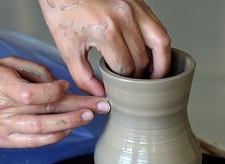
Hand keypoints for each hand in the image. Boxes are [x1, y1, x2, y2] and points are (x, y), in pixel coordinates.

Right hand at [0, 56, 109, 147]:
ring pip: (43, 130)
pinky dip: (56, 137)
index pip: (31, 94)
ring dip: (71, 124)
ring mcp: (5, 129)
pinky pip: (35, 143)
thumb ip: (34, 71)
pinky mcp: (7, 142)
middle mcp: (2, 111)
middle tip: (102, 105)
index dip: (54, 91)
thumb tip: (62, 86)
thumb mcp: (5, 63)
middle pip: (45, 111)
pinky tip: (72, 130)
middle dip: (78, 108)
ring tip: (91, 116)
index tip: (68, 86)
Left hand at [39, 0, 170, 95]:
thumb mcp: (67, 47)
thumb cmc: (63, 9)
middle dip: (138, 77)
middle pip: (142, 60)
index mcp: (106, 30)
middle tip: (131, 84)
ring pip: (161, 43)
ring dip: (161, 64)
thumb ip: (83, 76)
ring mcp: (135, 9)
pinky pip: (159, 28)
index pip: (125, 68)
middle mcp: (125, 18)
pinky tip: (153, 56)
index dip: (123, 82)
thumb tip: (100, 94)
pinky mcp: (140, 3)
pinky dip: (160, 45)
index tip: (118, 87)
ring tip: (155, 76)